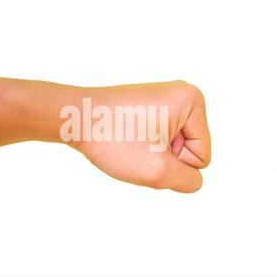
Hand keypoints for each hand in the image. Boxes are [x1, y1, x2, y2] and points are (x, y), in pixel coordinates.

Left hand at [70, 81, 210, 192]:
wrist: (75, 118)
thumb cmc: (113, 139)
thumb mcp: (157, 171)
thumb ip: (188, 182)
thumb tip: (193, 179)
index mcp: (192, 102)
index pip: (202, 158)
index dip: (174, 165)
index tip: (147, 150)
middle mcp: (183, 95)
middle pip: (189, 151)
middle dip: (164, 160)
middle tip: (137, 148)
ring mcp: (166, 99)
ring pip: (173, 149)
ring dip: (153, 156)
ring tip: (130, 144)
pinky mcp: (151, 106)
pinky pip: (160, 140)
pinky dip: (144, 148)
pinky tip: (126, 140)